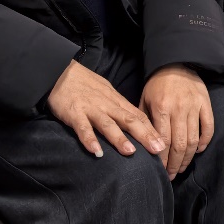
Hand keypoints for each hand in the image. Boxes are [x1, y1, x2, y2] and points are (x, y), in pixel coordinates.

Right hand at [46, 59, 165, 158]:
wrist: (59, 71)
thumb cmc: (84, 84)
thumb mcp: (106, 93)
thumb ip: (118, 108)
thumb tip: (135, 122)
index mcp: (115, 101)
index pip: (137, 116)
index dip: (151, 130)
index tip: (163, 144)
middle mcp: (106, 105)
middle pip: (128, 120)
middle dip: (144, 135)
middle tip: (158, 150)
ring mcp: (90, 109)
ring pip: (107, 124)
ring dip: (119, 138)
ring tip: (131, 152)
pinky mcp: (74, 113)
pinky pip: (82, 127)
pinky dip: (89, 139)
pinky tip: (96, 152)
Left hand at [140, 64, 214, 179]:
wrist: (176, 61)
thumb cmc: (157, 84)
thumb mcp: (145, 100)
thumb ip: (144, 122)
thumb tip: (143, 146)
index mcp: (162, 108)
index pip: (163, 142)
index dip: (162, 160)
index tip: (160, 173)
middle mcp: (179, 109)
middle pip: (179, 145)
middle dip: (175, 164)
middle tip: (171, 175)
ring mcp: (194, 106)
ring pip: (194, 140)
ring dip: (188, 158)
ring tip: (182, 168)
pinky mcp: (206, 103)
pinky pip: (208, 127)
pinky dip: (204, 141)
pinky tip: (198, 150)